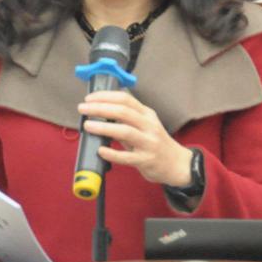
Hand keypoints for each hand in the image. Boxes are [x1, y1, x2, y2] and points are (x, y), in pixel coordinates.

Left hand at [79, 90, 193, 186]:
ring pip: (125, 131)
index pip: (125, 99)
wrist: (178, 164)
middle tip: (83, 109)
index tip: (89, 98)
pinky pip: (127, 157)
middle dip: (100, 108)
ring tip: (88, 125)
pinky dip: (112, 153)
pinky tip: (100, 150)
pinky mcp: (146, 160)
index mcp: (147, 114)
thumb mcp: (145, 126)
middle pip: (123, 111)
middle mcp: (149, 126)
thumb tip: (101, 112)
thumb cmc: (156, 143)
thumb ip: (126, 119)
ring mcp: (149, 143)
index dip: (105, 96)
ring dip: (104, 127)